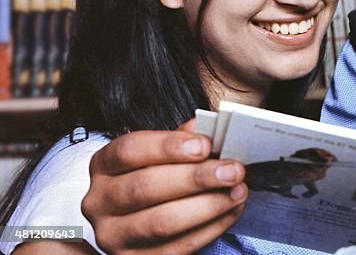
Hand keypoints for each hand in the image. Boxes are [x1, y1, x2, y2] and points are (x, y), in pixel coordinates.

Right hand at [82, 120, 247, 254]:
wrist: (140, 219)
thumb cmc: (156, 176)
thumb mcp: (160, 153)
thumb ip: (182, 141)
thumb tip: (208, 129)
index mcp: (104, 166)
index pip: (129, 150)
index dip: (168, 146)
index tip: (205, 145)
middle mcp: (100, 202)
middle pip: (146, 187)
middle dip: (196, 178)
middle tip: (233, 170)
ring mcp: (113, 236)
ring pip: (162, 222)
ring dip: (208, 205)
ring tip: (238, 191)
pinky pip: (178, 247)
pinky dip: (211, 228)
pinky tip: (231, 211)